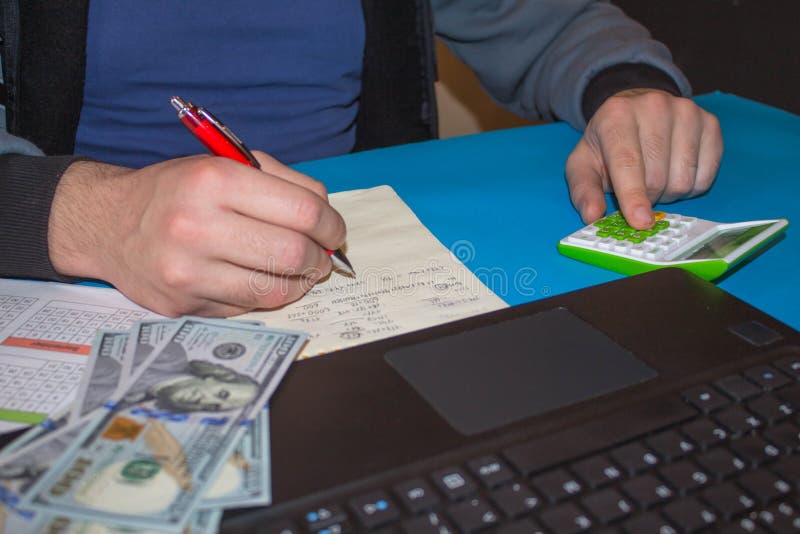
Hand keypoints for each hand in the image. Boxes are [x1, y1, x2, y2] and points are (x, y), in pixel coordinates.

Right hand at [48, 152, 346, 316]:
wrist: (108, 224)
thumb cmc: (177, 191)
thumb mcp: (225, 165)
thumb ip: (284, 184)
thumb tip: (328, 220)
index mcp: (214, 180)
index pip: (303, 211)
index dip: (331, 225)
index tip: (334, 231)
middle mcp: (197, 226)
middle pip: (293, 253)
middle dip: (320, 258)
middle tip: (320, 256)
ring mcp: (187, 271)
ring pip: (275, 290)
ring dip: (300, 282)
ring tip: (300, 271)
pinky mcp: (182, 304)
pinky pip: (248, 308)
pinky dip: (267, 295)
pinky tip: (264, 280)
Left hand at [565, 88, 722, 228]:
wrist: (635, 112)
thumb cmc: (607, 144)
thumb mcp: (583, 165)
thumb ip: (584, 192)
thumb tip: (592, 216)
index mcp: (616, 115)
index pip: (627, 162)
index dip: (633, 196)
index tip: (640, 221)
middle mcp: (654, 107)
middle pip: (657, 177)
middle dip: (646, 197)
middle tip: (636, 189)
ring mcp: (686, 112)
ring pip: (683, 180)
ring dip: (668, 193)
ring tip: (655, 177)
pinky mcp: (710, 123)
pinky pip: (705, 177)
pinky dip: (690, 187)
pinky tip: (675, 172)